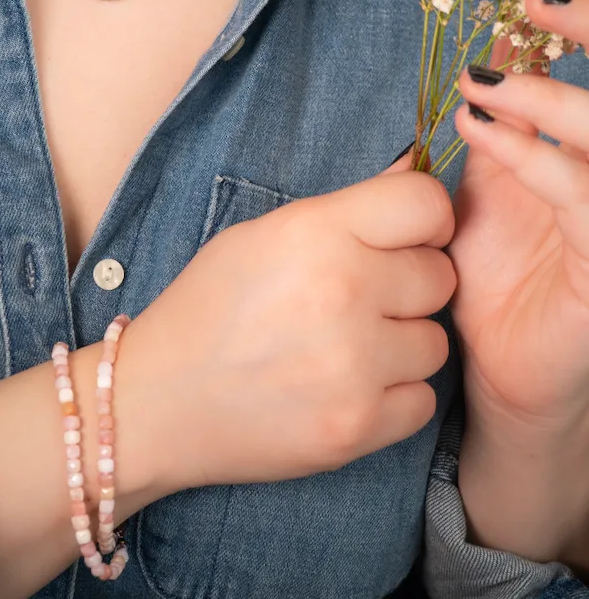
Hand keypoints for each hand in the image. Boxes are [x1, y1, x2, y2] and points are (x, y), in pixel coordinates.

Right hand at [118, 165, 454, 495]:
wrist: (158, 400)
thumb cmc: (207, 309)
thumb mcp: (262, 237)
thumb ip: (346, 209)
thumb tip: (415, 171)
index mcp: (314, 233)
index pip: (426, 205)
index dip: (425, 222)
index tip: (406, 240)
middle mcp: (341, 292)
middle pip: (440, 277)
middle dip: (407, 287)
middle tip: (358, 302)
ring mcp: (352, 365)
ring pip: (435, 344)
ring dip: (400, 345)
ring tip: (344, 349)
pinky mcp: (356, 427)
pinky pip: (421, 402)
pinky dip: (391, 398)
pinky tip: (344, 389)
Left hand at [451, 0, 588, 426]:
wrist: (502, 367)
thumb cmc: (495, 282)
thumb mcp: (490, 194)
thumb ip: (498, 139)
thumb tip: (481, 70)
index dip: (586, 29)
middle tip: (526, 11)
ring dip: (548, 101)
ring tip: (483, 85)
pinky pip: (586, 201)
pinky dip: (536, 158)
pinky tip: (487, 137)